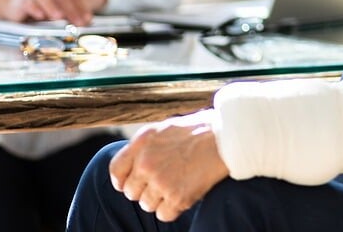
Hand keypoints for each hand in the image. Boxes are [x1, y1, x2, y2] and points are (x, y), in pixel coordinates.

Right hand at [0, 0, 99, 24]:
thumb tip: (86, 22)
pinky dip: (35, 8)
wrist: (14, 4)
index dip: (81, 8)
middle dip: (71, 10)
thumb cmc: (39, 6)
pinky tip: (40, 15)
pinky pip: (29, 3)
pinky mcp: (23, 0)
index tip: (87, 19)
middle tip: (78, 22)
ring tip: (59, 16)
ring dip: (52, 7)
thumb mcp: (55, 8)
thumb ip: (69, 13)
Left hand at [109, 110, 229, 221]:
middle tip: (161, 183)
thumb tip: (132, 166)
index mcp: (142, 143)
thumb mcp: (163, 129)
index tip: (130, 183)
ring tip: (175, 186)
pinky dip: (172, 209)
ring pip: (146, 205)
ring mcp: (161, 182)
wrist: (226, 138)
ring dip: (158, 200)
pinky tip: (182, 195)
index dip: (122, 181)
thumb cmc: (198, 131)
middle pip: (131, 192)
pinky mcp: (178, 198)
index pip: (116, 171)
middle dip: (143, 190)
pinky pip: (163, 214)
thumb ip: (144, 147)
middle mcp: (147, 163)